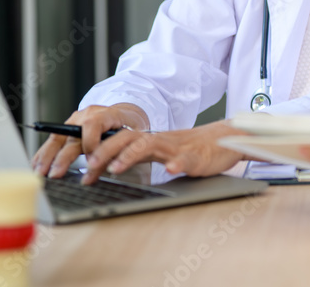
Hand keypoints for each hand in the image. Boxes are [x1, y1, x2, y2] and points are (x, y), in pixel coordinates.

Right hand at [32, 103, 148, 178]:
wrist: (123, 116)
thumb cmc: (128, 127)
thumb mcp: (130, 136)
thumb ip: (115, 151)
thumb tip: (97, 169)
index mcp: (104, 114)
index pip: (92, 124)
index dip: (90, 142)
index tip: (91, 160)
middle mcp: (85, 116)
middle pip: (70, 135)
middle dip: (61, 156)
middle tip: (55, 174)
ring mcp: (74, 121)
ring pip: (57, 138)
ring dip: (47, 157)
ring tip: (39, 173)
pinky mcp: (67, 129)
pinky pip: (53, 140)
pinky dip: (44, 154)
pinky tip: (36, 165)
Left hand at [79, 120, 245, 184]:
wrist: (226, 140)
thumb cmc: (194, 149)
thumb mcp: (162, 152)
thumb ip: (141, 155)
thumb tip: (111, 165)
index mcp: (151, 141)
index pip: (120, 142)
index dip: (100, 154)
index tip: (84, 171)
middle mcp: (161, 141)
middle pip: (128, 138)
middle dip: (107, 150)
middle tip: (89, 166)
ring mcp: (179, 148)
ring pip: (151, 145)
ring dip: (131, 154)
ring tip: (116, 167)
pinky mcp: (198, 156)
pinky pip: (186, 159)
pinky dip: (177, 163)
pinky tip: (170, 169)